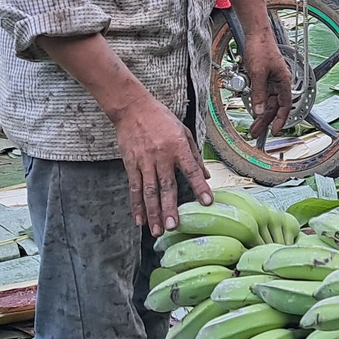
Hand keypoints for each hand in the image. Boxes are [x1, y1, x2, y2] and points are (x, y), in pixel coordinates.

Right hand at [108, 93, 210, 236]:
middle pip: (167, 186)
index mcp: (178, 147)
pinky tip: (139, 219)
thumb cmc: (161, 119)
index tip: (208, 202)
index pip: (192, 170)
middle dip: (170, 209)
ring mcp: (144, 161)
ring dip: (153, 213)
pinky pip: (134, 188)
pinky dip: (136, 205)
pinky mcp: (131, 164)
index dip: (200, 187)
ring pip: (149, 192)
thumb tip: (207, 175)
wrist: (133, 108)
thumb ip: (195, 155)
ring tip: (157, 230)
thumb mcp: (184, 132)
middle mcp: (161, 156)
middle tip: (174, 227)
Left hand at [241, 31, 294, 144]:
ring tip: (252, 125)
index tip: (275, 130)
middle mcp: (279, 82)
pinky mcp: (263, 77)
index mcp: (284, 81)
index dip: (281, 119)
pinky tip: (251, 109)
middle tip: (257, 132)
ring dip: (259, 113)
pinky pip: (260, 94)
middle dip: (265, 120)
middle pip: (274, 106)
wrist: (255, 34)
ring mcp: (271, 80)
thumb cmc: (261, 48)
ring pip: (266, 101)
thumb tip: (259, 111)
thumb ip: (258, 93)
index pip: (285, 105)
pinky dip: (256, 102)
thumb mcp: (257, 73)